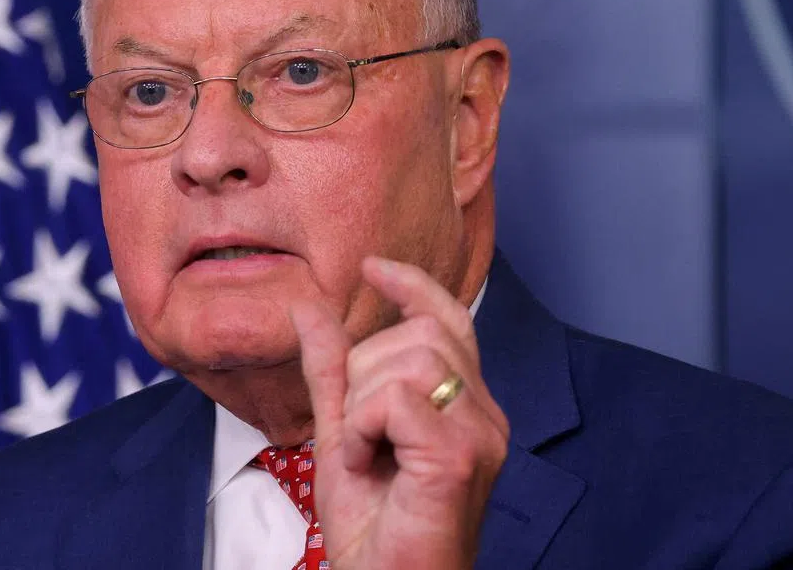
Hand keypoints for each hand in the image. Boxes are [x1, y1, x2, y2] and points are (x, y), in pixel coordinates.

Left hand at [290, 256, 509, 568]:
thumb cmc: (373, 525)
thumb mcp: (341, 431)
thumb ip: (331, 369)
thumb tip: (307, 306)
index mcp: (463, 406)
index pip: (449, 320)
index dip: (413, 286)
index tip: (372, 268)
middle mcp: (485, 415)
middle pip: (420, 334)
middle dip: (366, 371)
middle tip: (359, 432)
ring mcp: (480, 434)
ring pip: (409, 360)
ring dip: (362, 404)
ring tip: (363, 452)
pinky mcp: (461, 455)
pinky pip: (397, 399)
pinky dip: (362, 426)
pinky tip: (364, 462)